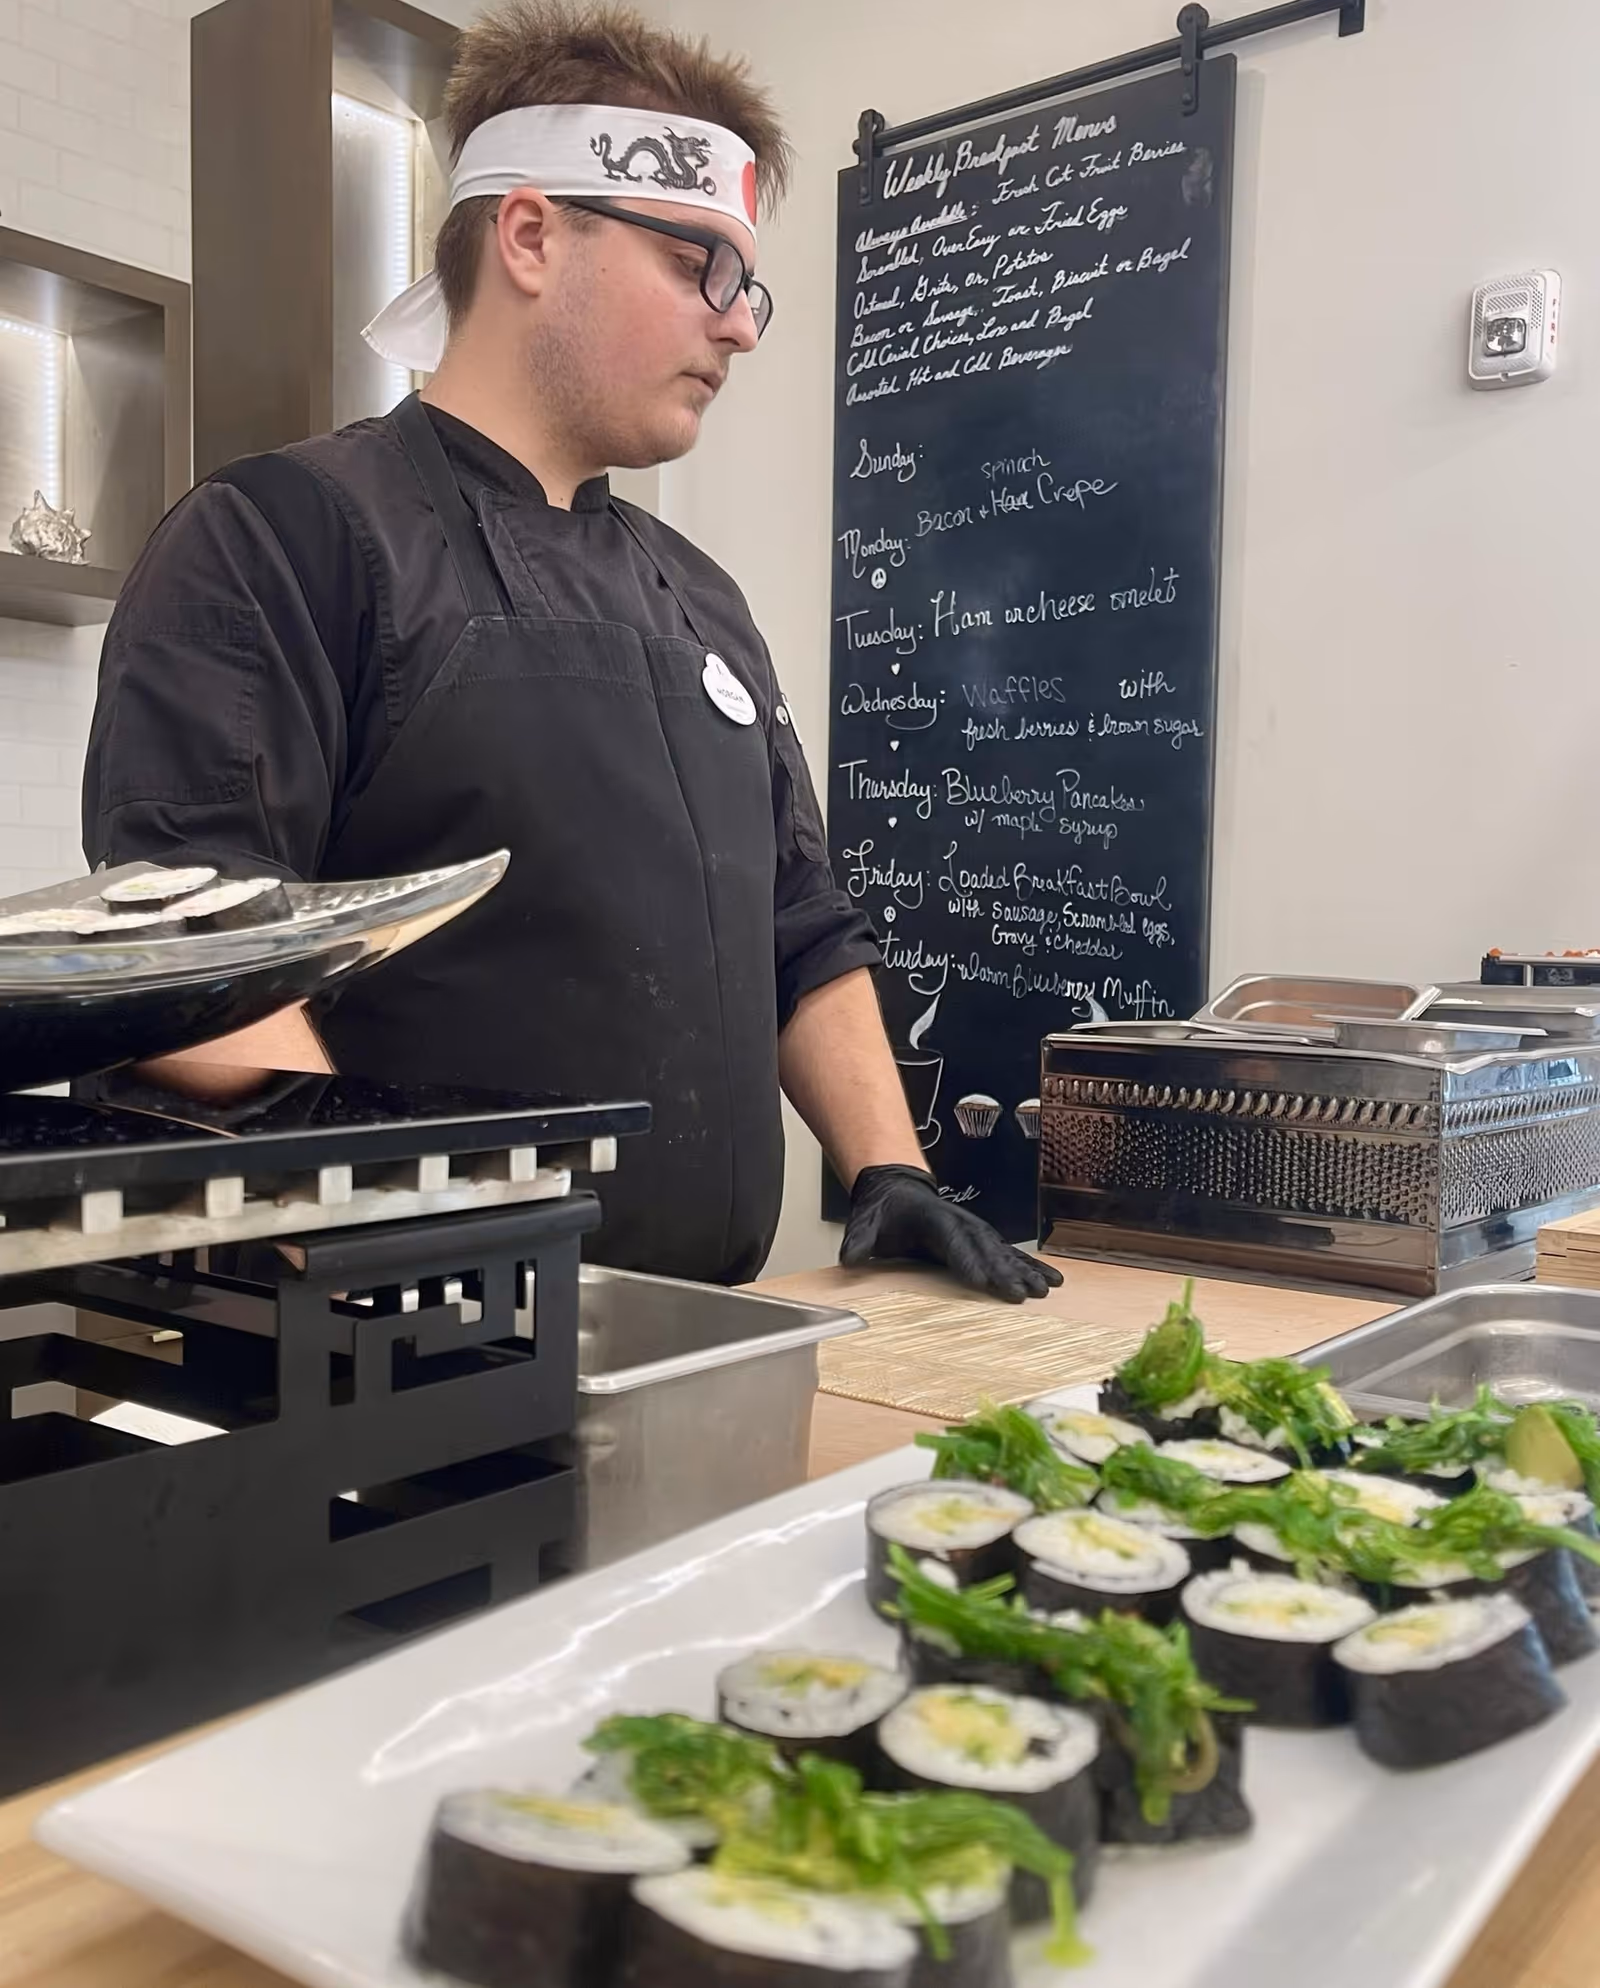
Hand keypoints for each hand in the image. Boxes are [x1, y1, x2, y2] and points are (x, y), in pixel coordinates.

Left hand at [840, 1164, 1064, 1303]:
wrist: (896, 1186)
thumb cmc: (884, 1209)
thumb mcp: (865, 1221)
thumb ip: (859, 1240)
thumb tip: (850, 1258)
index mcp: (933, 1220)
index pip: (953, 1244)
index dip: (968, 1263)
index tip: (983, 1283)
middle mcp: (960, 1224)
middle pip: (986, 1249)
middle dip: (1005, 1272)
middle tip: (1023, 1294)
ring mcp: (974, 1230)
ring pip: (1004, 1251)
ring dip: (1025, 1270)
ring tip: (1046, 1288)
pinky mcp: (981, 1239)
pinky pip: (1009, 1253)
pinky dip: (1030, 1266)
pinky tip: (1050, 1280)